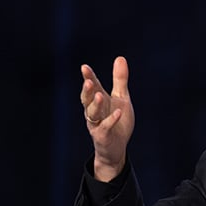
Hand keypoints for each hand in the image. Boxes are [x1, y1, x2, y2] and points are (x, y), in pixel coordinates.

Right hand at [80, 56, 134, 181]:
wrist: (116, 147)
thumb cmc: (118, 121)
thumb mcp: (121, 98)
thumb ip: (119, 79)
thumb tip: (120, 57)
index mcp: (98, 100)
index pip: (92, 87)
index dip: (89, 77)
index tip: (84, 67)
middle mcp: (94, 111)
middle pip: (87, 99)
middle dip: (87, 90)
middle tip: (89, 81)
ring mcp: (97, 124)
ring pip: (93, 113)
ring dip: (95, 104)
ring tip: (99, 95)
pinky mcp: (103, 136)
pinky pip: (106, 127)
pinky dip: (111, 120)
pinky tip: (118, 113)